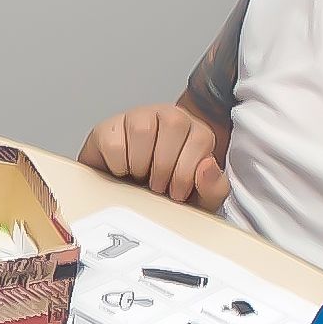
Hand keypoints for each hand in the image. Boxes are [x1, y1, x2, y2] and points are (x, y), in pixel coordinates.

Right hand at [79, 103, 228, 207]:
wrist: (132, 205)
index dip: (187, 171)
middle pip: (174, 124)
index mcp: (194, 132)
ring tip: (139, 177)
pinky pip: (113, 141)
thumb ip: (214, 187)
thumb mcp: (199, 201)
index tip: (177, 192)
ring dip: (141, 164)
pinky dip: (118, 164)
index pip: (201, 137)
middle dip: (165, 166)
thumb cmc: (166, 196)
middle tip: (157, 186)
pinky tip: (122, 171)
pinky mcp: (108, 128)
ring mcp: (136, 118)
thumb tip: (207, 166)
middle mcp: (167, 117)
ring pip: (142, 128)